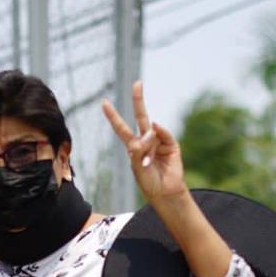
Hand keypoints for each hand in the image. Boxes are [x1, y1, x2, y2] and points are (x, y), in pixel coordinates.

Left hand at [102, 81, 188, 206]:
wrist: (165, 193)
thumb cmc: (149, 183)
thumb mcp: (137, 169)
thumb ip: (138, 151)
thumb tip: (149, 129)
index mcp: (134, 147)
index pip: (121, 128)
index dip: (113, 116)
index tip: (104, 103)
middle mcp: (146, 141)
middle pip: (141, 116)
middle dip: (139, 100)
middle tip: (137, 83)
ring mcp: (159, 141)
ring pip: (150, 134)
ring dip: (148, 148)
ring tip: (148, 164)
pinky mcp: (171, 145)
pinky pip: (163, 134)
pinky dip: (160, 134)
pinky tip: (156, 137)